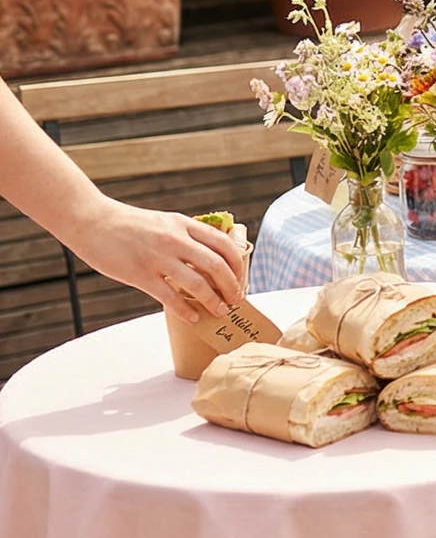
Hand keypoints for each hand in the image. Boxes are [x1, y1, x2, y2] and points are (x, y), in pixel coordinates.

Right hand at [66, 204, 244, 322]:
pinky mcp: (139, 274)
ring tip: (219, 311)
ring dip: (213, 301)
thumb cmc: (127, 224)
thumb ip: (184, 235)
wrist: (91, 221)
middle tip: (236, 300)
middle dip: (231, 286)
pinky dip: (185, 310)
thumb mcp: (163, 221)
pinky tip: (192, 317)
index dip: (238, 263)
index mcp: (183, 224)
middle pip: (217, 265)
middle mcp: (175, 239)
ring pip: (198, 283)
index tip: (241, 277)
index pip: (223, 243)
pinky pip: (169, 296)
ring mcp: (158, 257)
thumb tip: (205, 256)